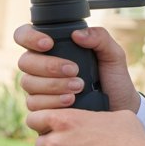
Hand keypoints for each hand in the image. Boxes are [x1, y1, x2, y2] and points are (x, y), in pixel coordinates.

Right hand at [14, 24, 140, 113]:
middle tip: (74, 70)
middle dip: (48, 65)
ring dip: (53, 84)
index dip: (29, 37)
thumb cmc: (114, 81)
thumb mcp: (113, 56)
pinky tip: (71, 101)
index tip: (49, 44)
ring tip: (78, 87)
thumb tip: (77, 34)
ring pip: (28, 83)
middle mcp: (40, 68)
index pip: (24, 35)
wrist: (119, 110)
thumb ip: (100, 38)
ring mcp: (38, 90)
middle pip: (25, 62)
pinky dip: (53, 102)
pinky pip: (34, 105)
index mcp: (53, 49)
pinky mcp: (40, 111)